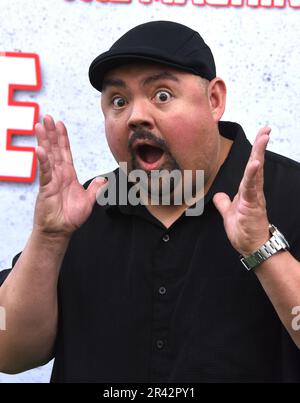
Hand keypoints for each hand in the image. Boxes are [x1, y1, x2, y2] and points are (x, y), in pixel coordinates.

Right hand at [34, 115, 106, 236]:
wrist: (61, 231)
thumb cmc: (71, 217)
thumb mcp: (89, 201)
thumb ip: (95, 189)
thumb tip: (103, 179)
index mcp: (68, 175)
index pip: (65, 152)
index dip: (63, 138)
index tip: (60, 124)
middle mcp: (58, 174)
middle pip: (55, 149)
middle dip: (51, 133)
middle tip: (47, 117)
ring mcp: (51, 180)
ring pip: (48, 156)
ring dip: (44, 141)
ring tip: (39, 125)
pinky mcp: (46, 188)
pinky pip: (45, 172)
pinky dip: (43, 161)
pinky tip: (40, 149)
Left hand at [213, 127, 270, 255]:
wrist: (252, 247)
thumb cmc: (244, 231)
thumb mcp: (229, 214)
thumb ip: (224, 203)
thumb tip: (219, 196)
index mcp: (247, 191)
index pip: (251, 168)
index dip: (254, 153)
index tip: (260, 137)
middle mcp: (253, 191)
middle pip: (256, 164)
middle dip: (260, 146)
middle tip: (266, 129)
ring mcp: (254, 197)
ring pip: (256, 171)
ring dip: (259, 154)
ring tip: (263, 138)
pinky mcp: (253, 204)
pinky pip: (252, 186)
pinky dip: (252, 174)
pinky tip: (255, 162)